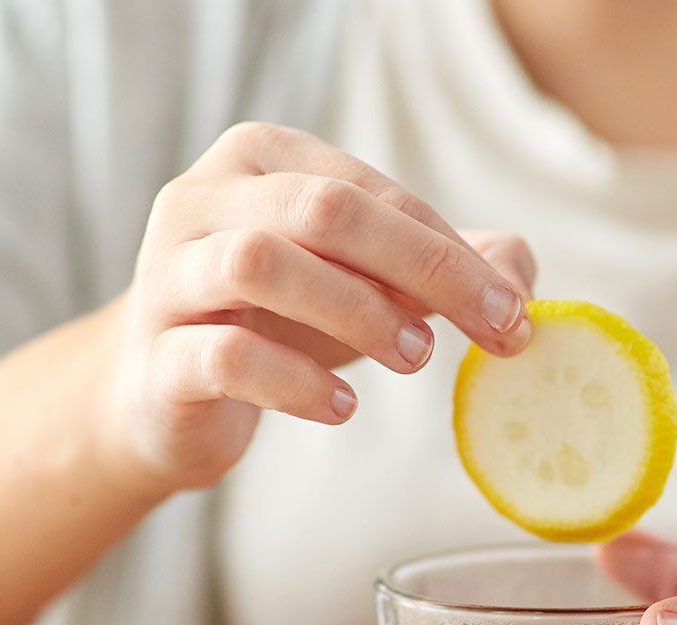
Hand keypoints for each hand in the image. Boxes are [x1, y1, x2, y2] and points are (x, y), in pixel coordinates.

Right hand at [106, 121, 535, 491]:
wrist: (165, 396)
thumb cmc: (275, 328)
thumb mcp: (361, 289)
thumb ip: (437, 272)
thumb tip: (520, 274)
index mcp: (262, 163)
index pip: (371, 192)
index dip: (451, 251)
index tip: (512, 312)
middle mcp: (203, 200)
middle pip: (323, 211)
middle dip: (423, 269)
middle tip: (488, 330)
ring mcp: (168, 276)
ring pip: (260, 262)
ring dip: (357, 313)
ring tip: (416, 360)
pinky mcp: (156, 356)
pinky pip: (224, 353)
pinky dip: (295, 381)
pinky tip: (342, 409)